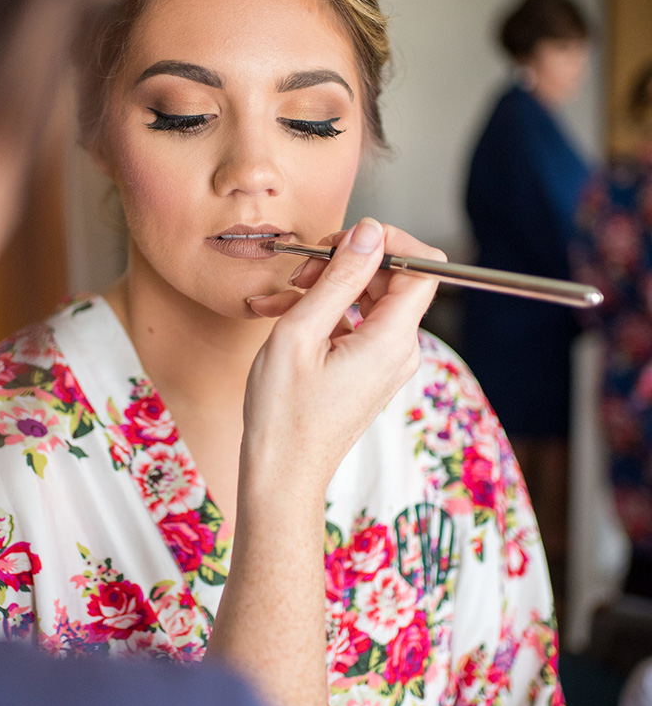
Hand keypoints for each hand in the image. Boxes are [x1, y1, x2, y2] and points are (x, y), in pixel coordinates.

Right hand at [241, 218, 444, 494]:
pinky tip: (283, 314)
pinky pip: (356, 323)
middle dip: (347, 262)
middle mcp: (400, 349)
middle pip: (393, 277)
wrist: (282, 473)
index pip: (423, 265)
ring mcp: (386, 360)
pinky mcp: (369, 369)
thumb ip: (339, 277)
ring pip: (369, 298)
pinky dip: (323, 311)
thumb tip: (367, 232)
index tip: (342, 242)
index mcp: (392, 339)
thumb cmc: (284, 413)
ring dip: (326, 286)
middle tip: (302, 271)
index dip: (387, 241)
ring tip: (283, 296)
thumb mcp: (301, 332)